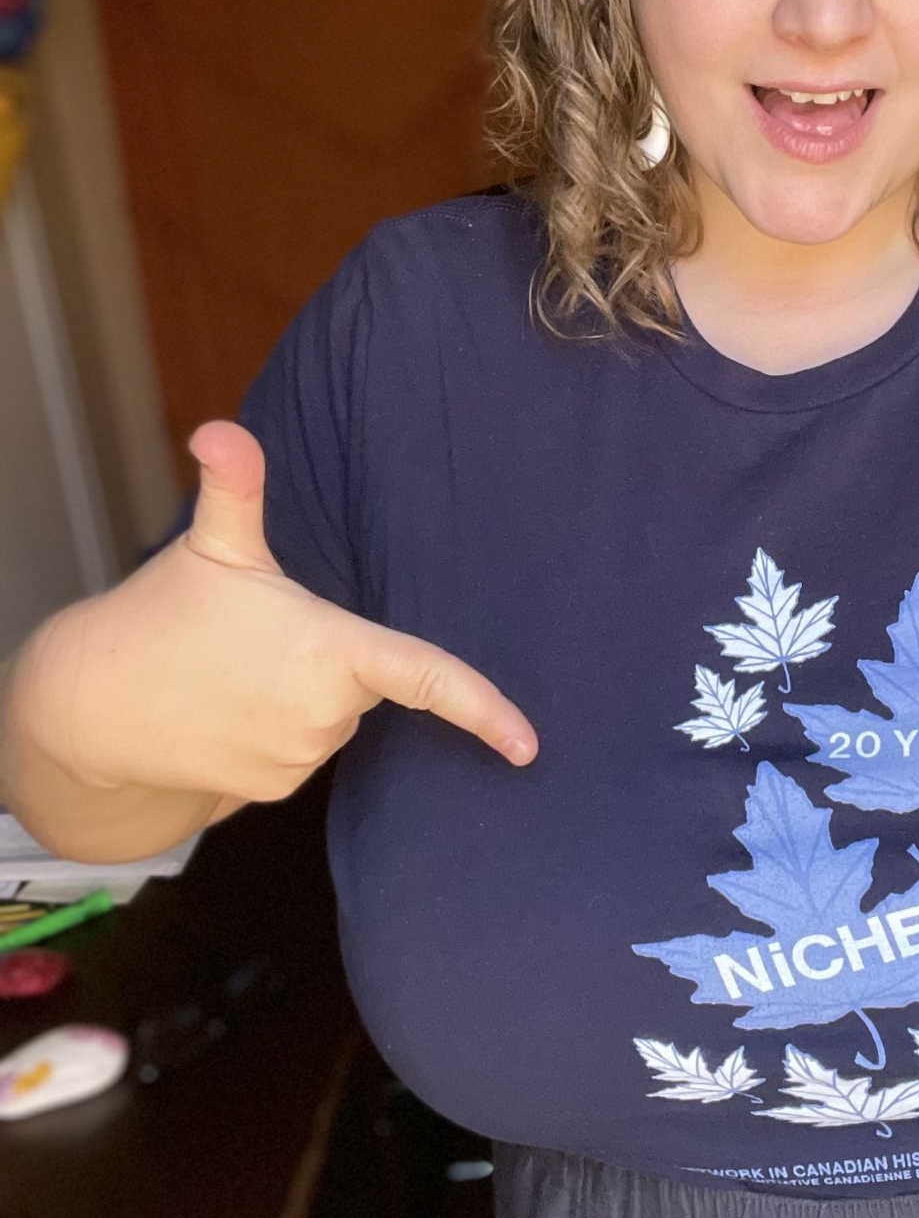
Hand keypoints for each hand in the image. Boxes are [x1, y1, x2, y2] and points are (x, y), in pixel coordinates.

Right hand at [9, 422, 536, 812]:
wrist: (90, 712)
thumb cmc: (160, 617)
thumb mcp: (208, 545)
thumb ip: (235, 486)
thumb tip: (219, 429)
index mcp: (327, 650)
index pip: (424, 677)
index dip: (483, 710)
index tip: (529, 744)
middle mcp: (323, 714)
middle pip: (368, 679)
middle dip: (334, 654)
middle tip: (263, 632)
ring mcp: (299, 757)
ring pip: (336, 716)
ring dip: (307, 691)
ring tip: (236, 669)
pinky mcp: (276, 788)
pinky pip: (305, 749)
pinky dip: (282, 727)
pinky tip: (231, 709)